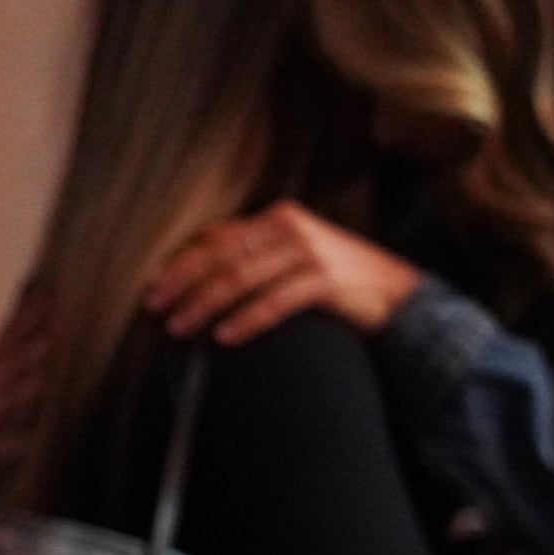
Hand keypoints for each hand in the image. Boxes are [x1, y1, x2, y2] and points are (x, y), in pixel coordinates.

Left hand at [140, 203, 424, 345]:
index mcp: (279, 218)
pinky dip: (246, 321)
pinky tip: (225, 337)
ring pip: (241, 278)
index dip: (182, 261)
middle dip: (183, 282)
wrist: (399, 296)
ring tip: (180, 327)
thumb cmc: (340, 281)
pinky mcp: (326, 282)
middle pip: (222, 255)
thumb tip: (199, 268)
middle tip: (156, 308)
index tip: (154, 285)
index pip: (218, 236)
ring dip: (204, 305)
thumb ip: (257, 255)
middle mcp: (291, 228)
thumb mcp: (297, 256)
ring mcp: (310, 253)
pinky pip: (275, 303)